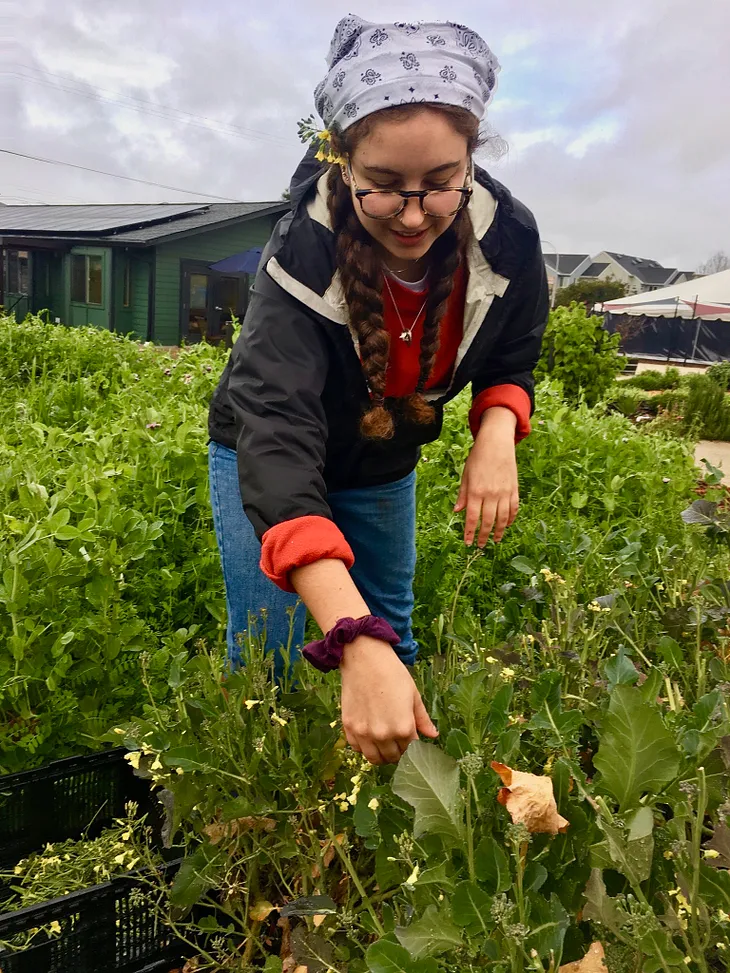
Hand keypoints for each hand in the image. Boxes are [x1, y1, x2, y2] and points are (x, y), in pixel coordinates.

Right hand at [340, 636, 437, 763]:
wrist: (365, 659)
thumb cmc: (392, 673)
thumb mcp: (413, 694)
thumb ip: (422, 719)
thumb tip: (433, 735)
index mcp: (404, 727)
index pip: (411, 750)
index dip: (413, 746)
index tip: (411, 741)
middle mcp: (383, 734)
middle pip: (393, 757)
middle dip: (399, 752)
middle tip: (399, 742)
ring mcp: (364, 733)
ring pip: (375, 758)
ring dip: (382, 755)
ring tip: (385, 745)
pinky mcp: (349, 727)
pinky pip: (357, 748)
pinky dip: (364, 747)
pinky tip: (369, 737)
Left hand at [454, 407, 518, 547]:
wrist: (497, 443)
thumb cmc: (478, 458)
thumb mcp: (466, 475)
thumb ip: (462, 494)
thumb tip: (457, 511)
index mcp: (476, 491)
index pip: (472, 518)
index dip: (469, 532)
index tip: (467, 543)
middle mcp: (490, 494)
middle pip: (488, 522)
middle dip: (483, 536)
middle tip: (480, 545)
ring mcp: (504, 492)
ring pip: (503, 518)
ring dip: (499, 531)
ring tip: (495, 540)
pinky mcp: (514, 489)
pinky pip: (513, 508)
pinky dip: (511, 519)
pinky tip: (507, 525)